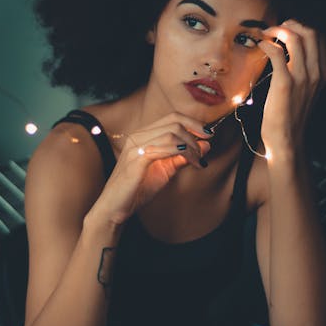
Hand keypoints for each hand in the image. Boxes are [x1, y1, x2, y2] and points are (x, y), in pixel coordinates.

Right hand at [89, 112, 211, 225]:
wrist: (115, 208)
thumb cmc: (138, 189)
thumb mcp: (166, 170)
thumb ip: (182, 157)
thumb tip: (206, 145)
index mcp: (144, 135)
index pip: (172, 117)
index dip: (193, 123)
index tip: (209, 134)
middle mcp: (138, 136)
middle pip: (174, 121)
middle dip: (196, 132)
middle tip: (207, 147)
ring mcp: (136, 147)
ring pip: (171, 133)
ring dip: (191, 145)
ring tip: (199, 160)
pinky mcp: (136, 161)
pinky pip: (163, 148)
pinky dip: (182, 153)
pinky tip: (191, 161)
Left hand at [257, 20, 325, 155]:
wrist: (286, 139)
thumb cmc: (290, 115)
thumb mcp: (305, 91)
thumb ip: (302, 71)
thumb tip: (288, 52)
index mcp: (322, 73)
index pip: (319, 37)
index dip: (302, 27)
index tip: (287, 30)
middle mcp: (316, 73)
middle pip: (310, 32)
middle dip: (291, 24)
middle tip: (276, 30)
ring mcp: (302, 77)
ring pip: (296, 37)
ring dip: (278, 30)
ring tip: (267, 34)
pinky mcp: (285, 83)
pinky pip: (277, 53)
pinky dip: (267, 44)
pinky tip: (261, 46)